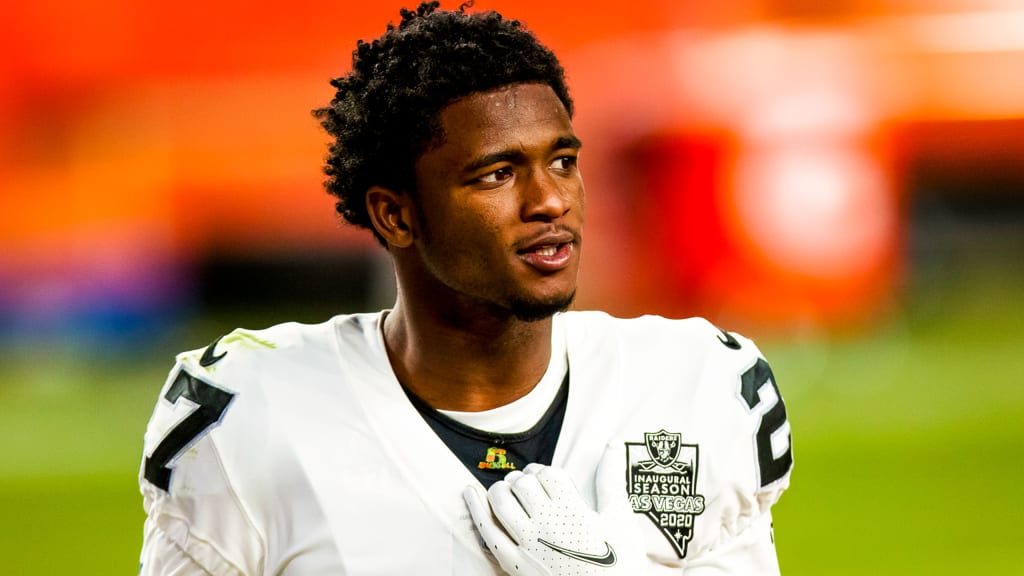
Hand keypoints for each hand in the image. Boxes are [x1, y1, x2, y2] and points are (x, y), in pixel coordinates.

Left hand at [463, 448, 645, 574]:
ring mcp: (527, 545)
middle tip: (528, 487)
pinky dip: (476, 509)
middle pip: (522, 484)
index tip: (546, 478)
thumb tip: (612, 444)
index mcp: (573, 510)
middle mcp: (546, 525)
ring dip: (501, 489)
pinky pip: (487, 532)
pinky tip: (469, 493)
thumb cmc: (620, 562)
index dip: (544, 472)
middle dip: (523, 479)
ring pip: (500, 502)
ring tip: (507, 491)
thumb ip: (610, 480)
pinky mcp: (513, 564)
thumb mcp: (620, 519)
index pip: (547, 474)